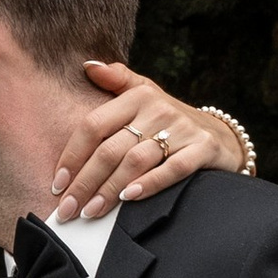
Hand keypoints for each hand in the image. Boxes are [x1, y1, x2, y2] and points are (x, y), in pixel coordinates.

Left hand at [50, 67, 246, 219]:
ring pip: (136, 161)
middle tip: (69, 209)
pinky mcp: (203, 148)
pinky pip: (173, 169)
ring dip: (110, 190)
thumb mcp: (144, 93)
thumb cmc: (169, 119)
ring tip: (91, 211)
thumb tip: (88, 66)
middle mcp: (158, 109)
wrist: (219, 135)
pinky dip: (150, 184)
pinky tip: (130, 198)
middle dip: (85, 182)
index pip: (94, 125)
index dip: (72, 156)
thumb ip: (116, 80)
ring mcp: (182, 129)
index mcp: (137, 96)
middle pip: (111, 149)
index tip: (58, 184)